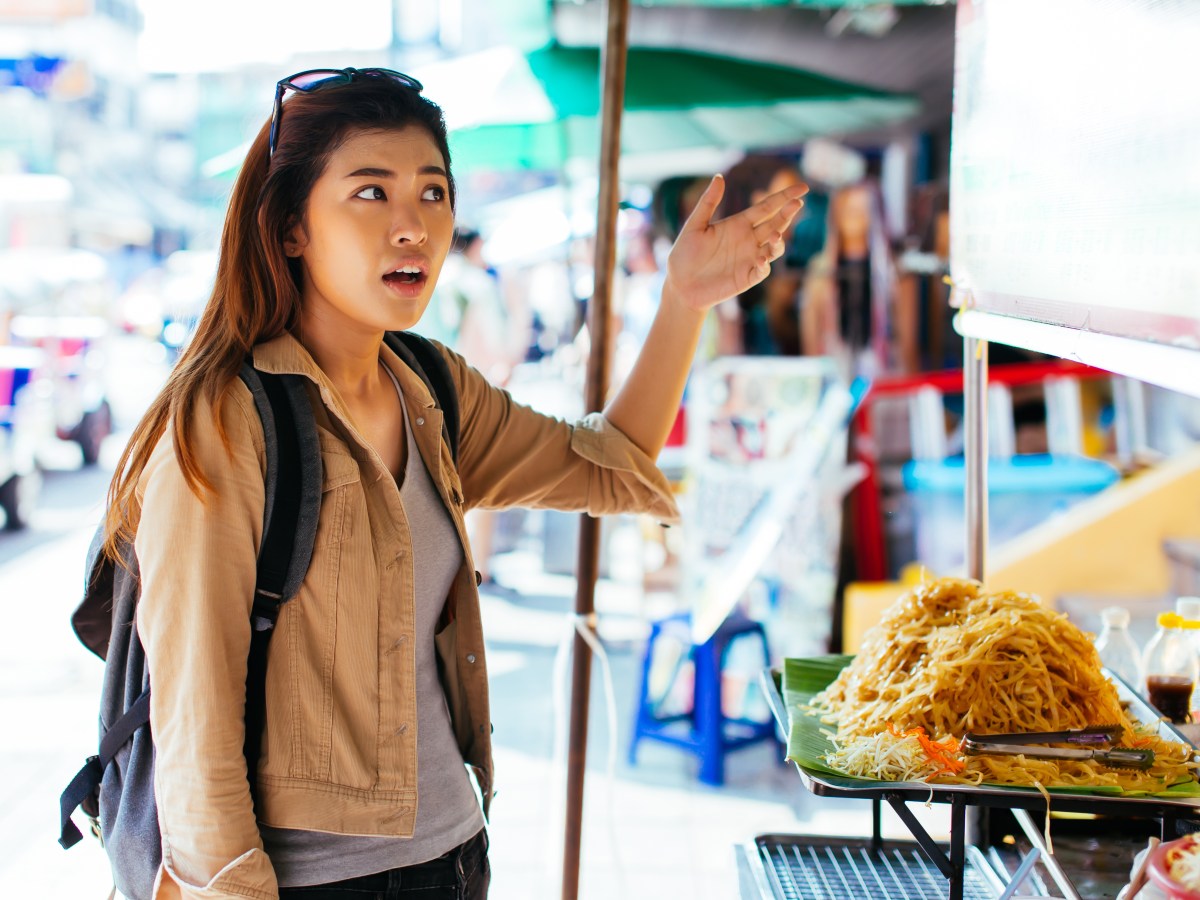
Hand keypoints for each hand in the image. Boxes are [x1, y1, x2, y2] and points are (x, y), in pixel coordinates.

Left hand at [663, 174, 807, 311]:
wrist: (680, 285)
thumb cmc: (684, 254)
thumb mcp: (694, 225)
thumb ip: (708, 202)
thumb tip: (719, 177)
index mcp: (739, 223)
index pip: (767, 207)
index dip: (784, 197)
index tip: (802, 188)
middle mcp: (749, 239)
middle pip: (775, 224)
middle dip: (787, 214)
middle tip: (797, 203)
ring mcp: (750, 258)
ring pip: (774, 247)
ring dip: (778, 241)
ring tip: (775, 236)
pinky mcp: (748, 277)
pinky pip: (763, 270)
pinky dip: (765, 264)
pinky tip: (761, 259)